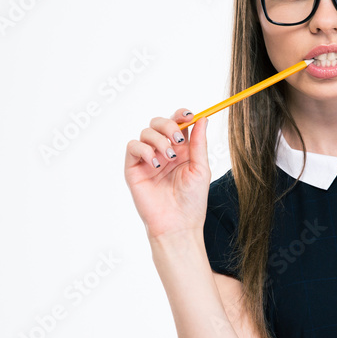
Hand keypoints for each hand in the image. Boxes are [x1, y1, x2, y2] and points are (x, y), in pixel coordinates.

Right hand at [124, 108, 210, 238]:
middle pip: (160, 122)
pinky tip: (156, 164)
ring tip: (169, 158)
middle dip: (169, 125)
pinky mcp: (134, 168)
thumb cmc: (192, 200)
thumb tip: (203, 117)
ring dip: (159, 140)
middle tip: (178, 139)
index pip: (178, 122)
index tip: (189, 115)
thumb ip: (199, 143)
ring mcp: (148, 159)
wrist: (178, 224)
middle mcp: (164, 151)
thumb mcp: (200, 168)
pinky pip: (133, 146)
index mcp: (182, 149)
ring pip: (146, 132)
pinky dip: (144, 150)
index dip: (181, 114)